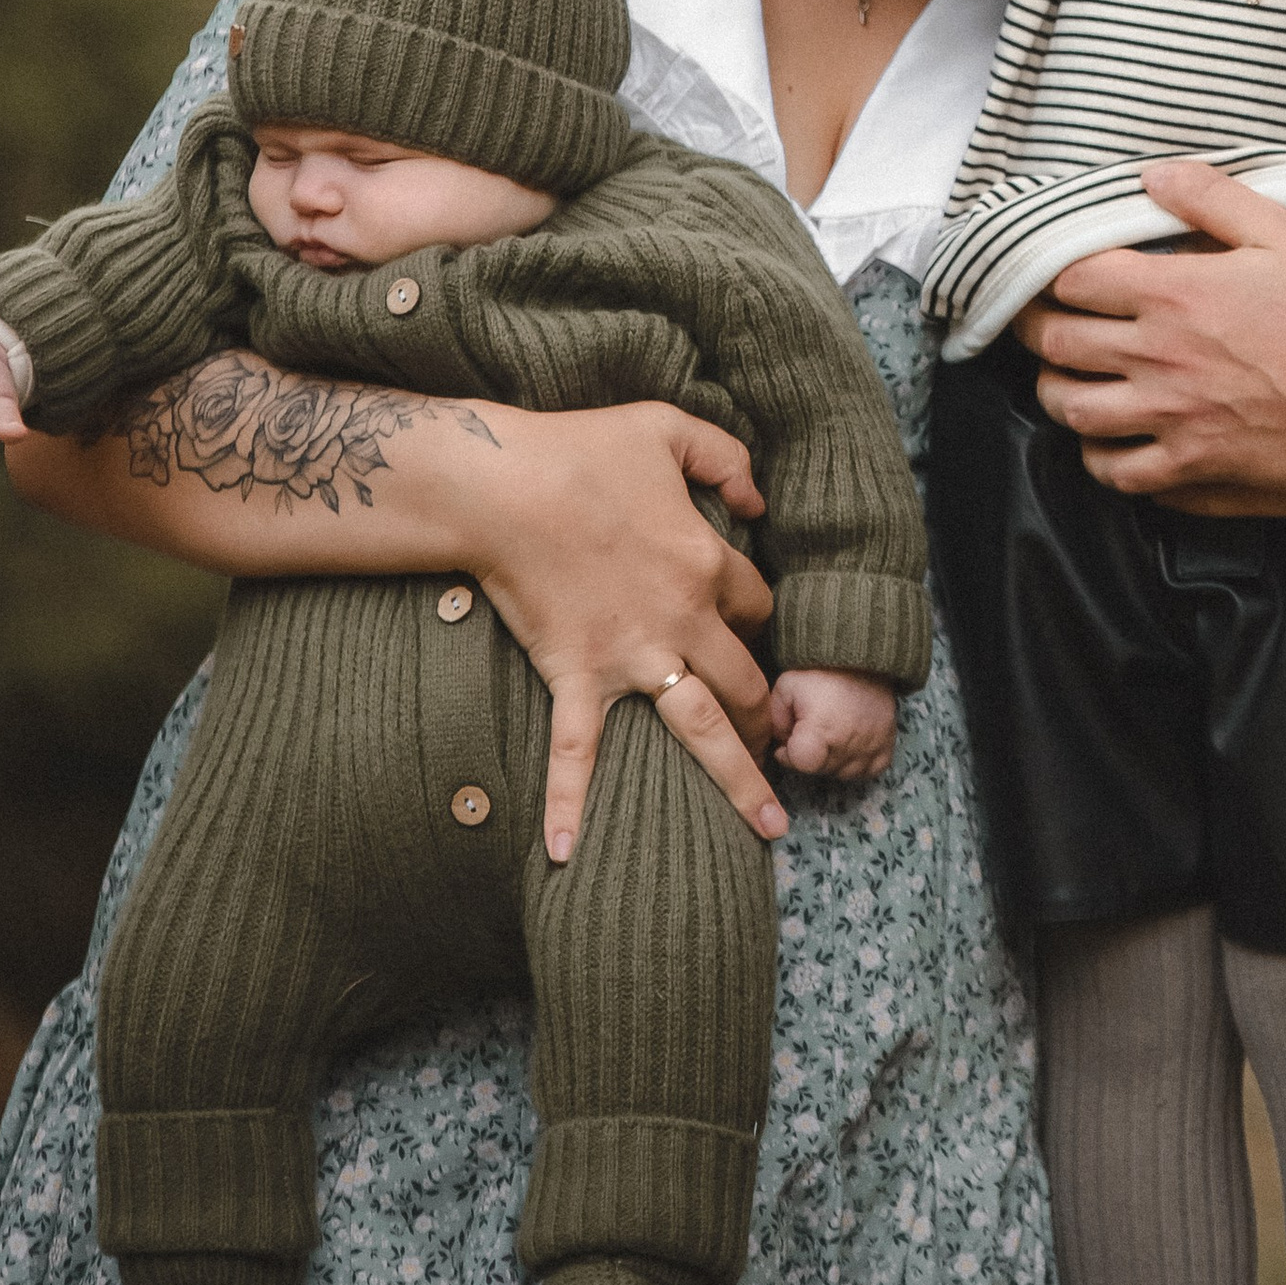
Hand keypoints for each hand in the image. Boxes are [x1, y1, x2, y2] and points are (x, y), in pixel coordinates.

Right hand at [457, 399, 785, 859]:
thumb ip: (726, 457)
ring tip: (769, 826)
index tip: (749, 628)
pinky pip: (575, 752)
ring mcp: (630, 657)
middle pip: (747, 681)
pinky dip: (568, 803)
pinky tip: (562, 856)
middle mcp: (681, 620)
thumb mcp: (668, 428)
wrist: (500, 486)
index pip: (759, 605)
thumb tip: (760, 499)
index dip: (758, 617)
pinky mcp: (575, 676)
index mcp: (707, 563)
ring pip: (700, 730)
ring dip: (738, 779)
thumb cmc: (581, 449)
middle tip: (784, 746)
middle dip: (768, 715)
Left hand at [771, 664, 897, 782]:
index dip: (790, 754)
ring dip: (833, 761)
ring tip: (829, 736)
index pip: (802, 764)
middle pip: (821, 770)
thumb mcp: (787, 685)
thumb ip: (775, 718)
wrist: (862, 655)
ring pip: (844, 774)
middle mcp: (848, 745)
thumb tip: (782, 741)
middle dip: (809, 756)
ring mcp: (871, 747)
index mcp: (821, 731)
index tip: (789, 740)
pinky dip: (860, 764)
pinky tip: (850, 746)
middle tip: (809, 731)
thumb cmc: (821, 671)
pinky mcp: (887, 744)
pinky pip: (871, 771)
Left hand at [1012, 159, 1285, 516]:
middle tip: (1042, 320)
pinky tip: (1110, 444)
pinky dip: (1101, 459)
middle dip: (1039, 329)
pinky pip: (1120, 476)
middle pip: (1059, 345)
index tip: (1055, 269)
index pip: (1074, 279)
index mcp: (1175, 295)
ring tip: (1066, 378)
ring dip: (1059, 392)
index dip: (1054, 271)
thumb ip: (1218, 196)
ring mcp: (1171, 425)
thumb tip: (1156, 173)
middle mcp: (1158, 362)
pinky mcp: (1195, 475)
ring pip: (1075, 413)